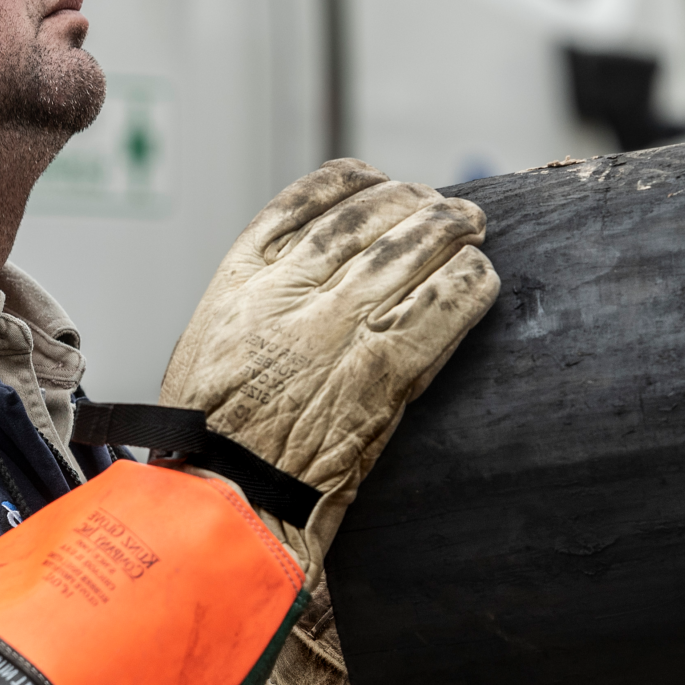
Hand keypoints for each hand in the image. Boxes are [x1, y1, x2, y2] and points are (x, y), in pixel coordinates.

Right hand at [161, 159, 497, 588]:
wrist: (226, 503)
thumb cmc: (209, 443)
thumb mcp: (205, 349)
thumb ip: (250, 308)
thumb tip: (299, 283)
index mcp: (238, 284)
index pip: (302, 204)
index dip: (351, 184)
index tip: (376, 180)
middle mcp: (288, 296)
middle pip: (366, 219)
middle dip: (413, 202)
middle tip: (445, 205)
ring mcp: (335, 331)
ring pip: (407, 252)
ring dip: (447, 231)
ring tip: (470, 225)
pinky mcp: (381, 373)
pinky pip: (438, 309)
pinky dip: (466, 286)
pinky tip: (480, 277)